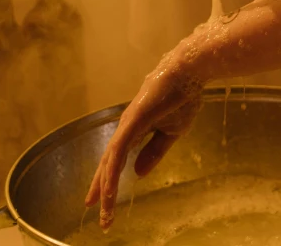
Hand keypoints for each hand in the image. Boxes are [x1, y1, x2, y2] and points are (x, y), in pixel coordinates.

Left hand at [85, 52, 204, 229]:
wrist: (190, 72)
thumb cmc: (183, 96)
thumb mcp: (171, 132)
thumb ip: (154, 151)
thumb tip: (137, 173)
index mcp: (136, 128)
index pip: (118, 158)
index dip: (110, 179)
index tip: (103, 201)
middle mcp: (127, 126)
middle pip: (109, 161)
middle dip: (100, 186)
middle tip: (91, 208)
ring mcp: (128, 123)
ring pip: (111, 159)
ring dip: (105, 185)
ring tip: (102, 208)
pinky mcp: (133, 120)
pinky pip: (119, 151)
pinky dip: (112, 172)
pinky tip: (109, 188)